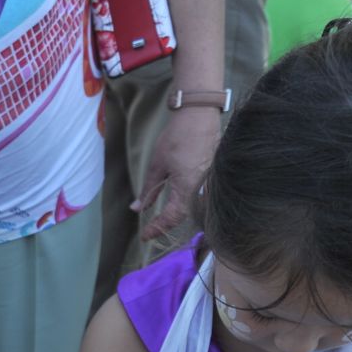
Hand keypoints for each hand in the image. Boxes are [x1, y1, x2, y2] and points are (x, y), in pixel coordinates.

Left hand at [134, 105, 222, 241]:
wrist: (200, 115)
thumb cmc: (178, 137)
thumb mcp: (157, 164)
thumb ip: (148, 189)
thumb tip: (137, 208)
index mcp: (187, 188)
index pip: (171, 218)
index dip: (157, 229)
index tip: (144, 236)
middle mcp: (202, 190)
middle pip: (184, 218)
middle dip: (167, 226)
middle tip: (152, 230)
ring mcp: (211, 184)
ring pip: (195, 210)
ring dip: (178, 218)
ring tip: (162, 222)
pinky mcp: (214, 177)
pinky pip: (202, 199)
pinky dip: (189, 206)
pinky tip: (179, 206)